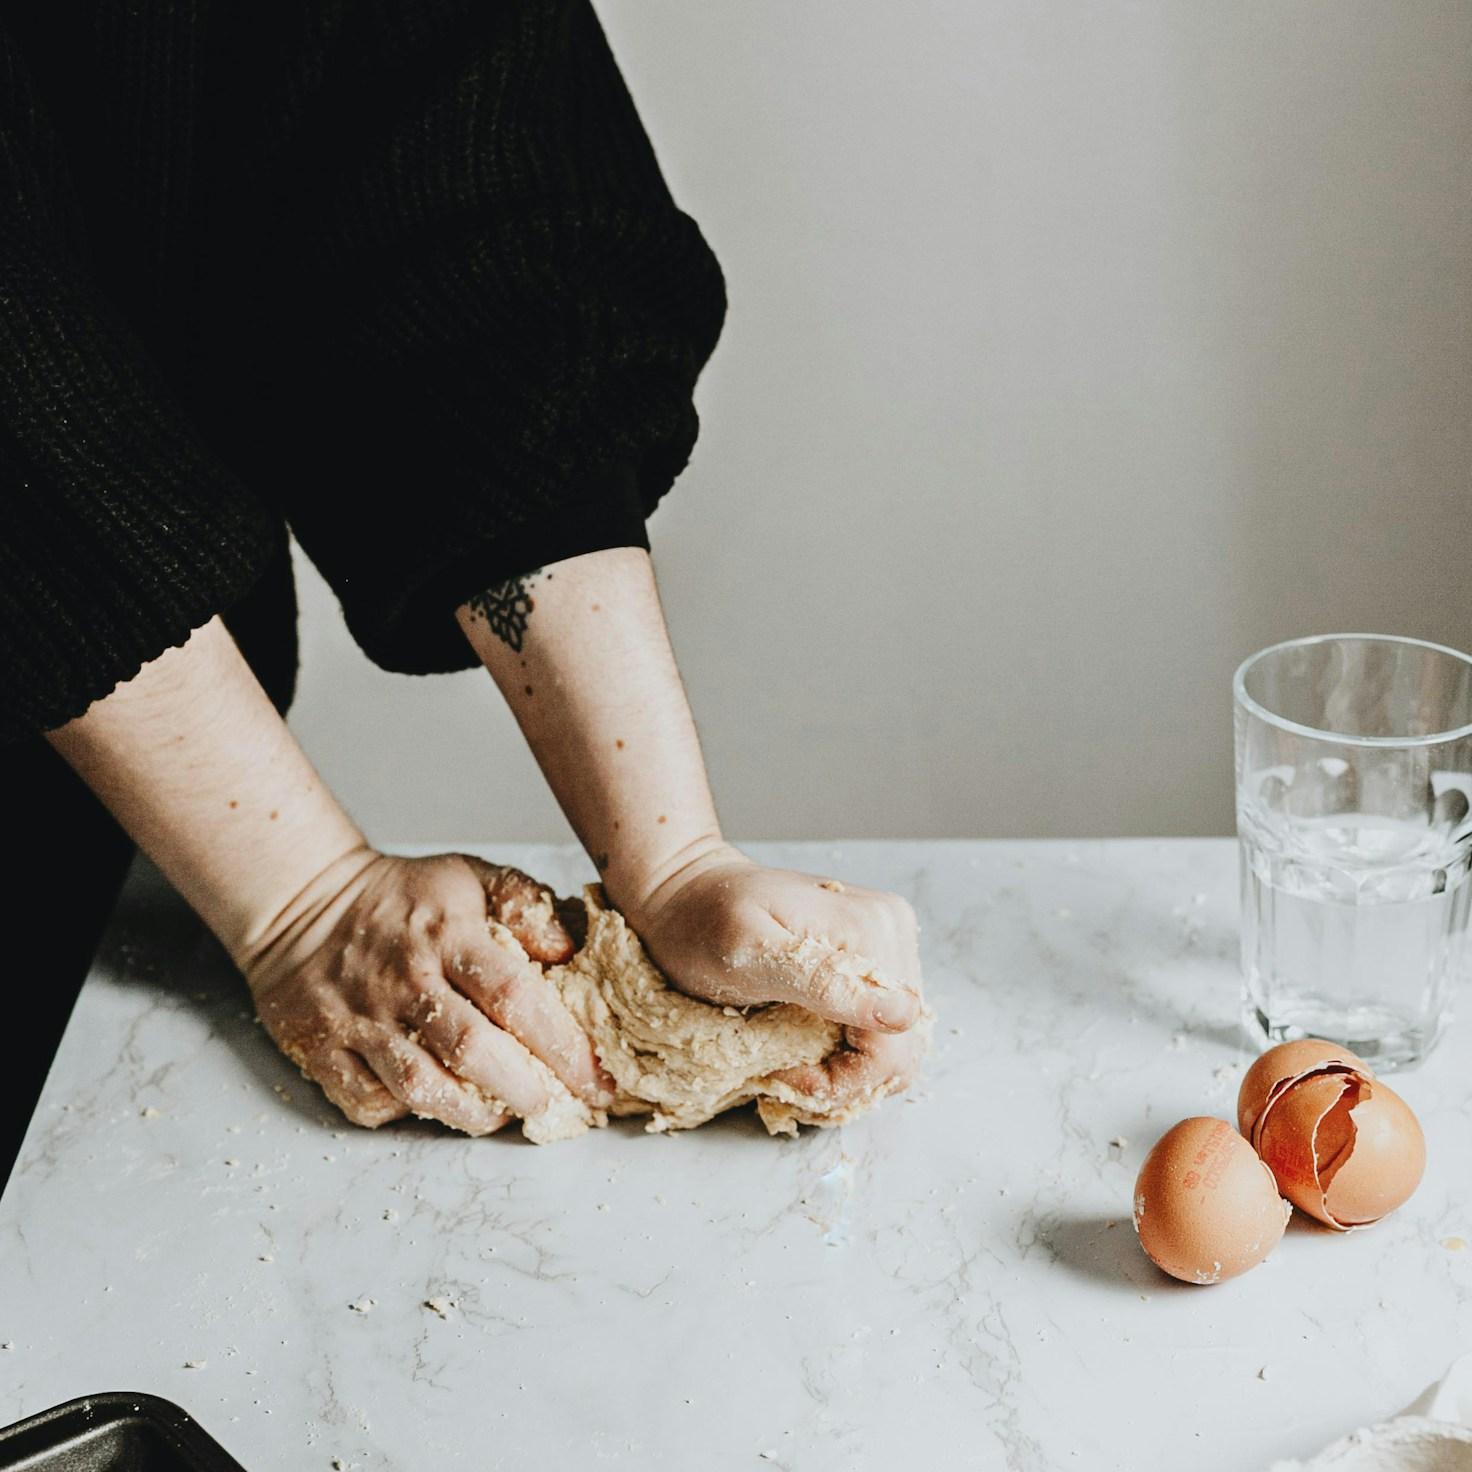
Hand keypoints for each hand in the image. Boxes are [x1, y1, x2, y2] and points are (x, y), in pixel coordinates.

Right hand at [240, 851, 613, 1133]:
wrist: (303, 900)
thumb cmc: (403, 896)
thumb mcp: (469, 876)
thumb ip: (526, 904)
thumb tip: (569, 949)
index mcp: (448, 935)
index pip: (514, 996)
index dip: (562, 1044)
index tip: (596, 1077)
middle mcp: (405, 980)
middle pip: (472, 1050)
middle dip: (526, 1089)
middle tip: (556, 1106)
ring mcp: (359, 1019)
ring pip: (421, 1087)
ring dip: (473, 1113)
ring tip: (505, 1114)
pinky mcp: (321, 1049)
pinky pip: (369, 1102)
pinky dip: (407, 1116)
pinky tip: (438, 1105)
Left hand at [617, 844, 927, 1110]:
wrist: (688, 894)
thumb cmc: (704, 922)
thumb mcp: (748, 952)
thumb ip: (821, 980)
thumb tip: (902, 1014)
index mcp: (871, 931)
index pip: (894, 1043)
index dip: (842, 1077)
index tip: (784, 1073)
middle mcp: (892, 935)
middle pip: (902, 1049)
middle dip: (846, 1080)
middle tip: (785, 1074)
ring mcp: (888, 948)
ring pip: (897, 1048)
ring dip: (848, 1073)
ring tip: (794, 1065)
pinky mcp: (874, 964)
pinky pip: (882, 1033)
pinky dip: (849, 1057)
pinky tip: (807, 1049)